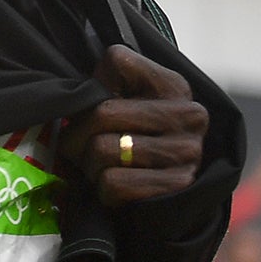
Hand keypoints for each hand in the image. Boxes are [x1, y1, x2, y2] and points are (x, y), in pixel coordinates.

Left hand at [57, 45, 208, 207]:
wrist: (170, 199)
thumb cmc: (137, 140)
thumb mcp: (129, 98)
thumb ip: (106, 82)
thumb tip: (72, 98)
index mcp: (173, 84)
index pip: (116, 62)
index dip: (92, 87)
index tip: (96, 105)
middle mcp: (188, 115)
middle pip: (100, 113)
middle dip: (77, 135)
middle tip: (80, 146)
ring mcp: (186, 152)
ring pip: (101, 150)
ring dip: (89, 165)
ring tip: (102, 166)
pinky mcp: (177, 187)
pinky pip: (112, 183)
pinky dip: (103, 190)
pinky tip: (116, 185)